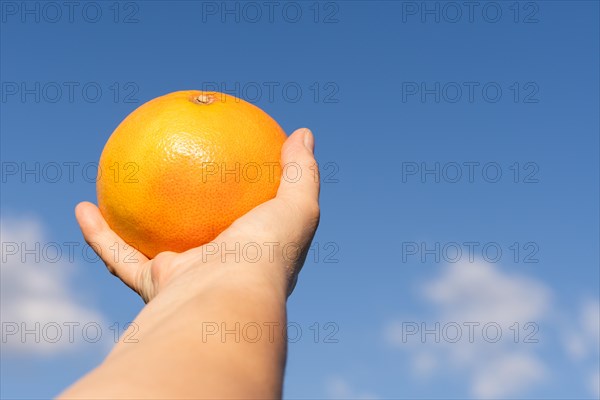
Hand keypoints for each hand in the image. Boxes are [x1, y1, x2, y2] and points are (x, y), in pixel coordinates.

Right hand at [75, 128, 319, 302]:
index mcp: (251, 250)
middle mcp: (217, 265)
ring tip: (116, 185)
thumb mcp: (299, 207)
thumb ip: (302, 172)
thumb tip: (302, 133)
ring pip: (149, 246)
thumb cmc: (267, 253)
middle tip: (170, 173)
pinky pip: (118, 256)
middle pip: (195, 231)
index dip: (242, 195)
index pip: (247, 218)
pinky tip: (84, 206)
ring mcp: (186, 277)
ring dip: (128, 222)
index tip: (229, 164)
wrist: (226, 300)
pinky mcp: (155, 286)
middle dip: (183, 210)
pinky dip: (99, 235)